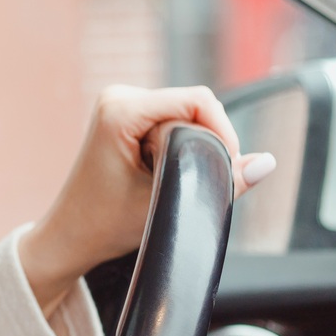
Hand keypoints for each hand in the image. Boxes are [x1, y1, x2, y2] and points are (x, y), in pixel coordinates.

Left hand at [18, 85, 275, 316]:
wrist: (68, 238)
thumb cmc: (104, 224)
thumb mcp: (169, 204)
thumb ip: (222, 181)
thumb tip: (267, 163)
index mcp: (120, 110)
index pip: (197, 100)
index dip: (222, 131)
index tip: (226, 167)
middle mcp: (118, 97)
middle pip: (193, 106)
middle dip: (204, 143)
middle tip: (190, 182)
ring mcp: (120, 103)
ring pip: (185, 115)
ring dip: (190, 146)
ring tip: (167, 180)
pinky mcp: (125, 115)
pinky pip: (172, 121)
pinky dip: (179, 145)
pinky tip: (161, 172)